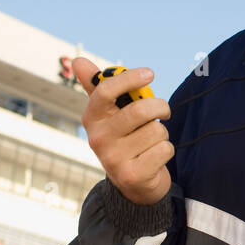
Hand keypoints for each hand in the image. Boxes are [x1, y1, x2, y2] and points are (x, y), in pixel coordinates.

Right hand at [73, 56, 173, 206]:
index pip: (104, 91)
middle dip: (160, 106)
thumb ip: (98, 87)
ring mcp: (114, 159)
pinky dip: (166, 150)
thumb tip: (77, 61)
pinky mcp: (132, 176)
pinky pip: (164, 149)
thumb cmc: (124, 139)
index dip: (129, 78)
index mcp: (91, 119)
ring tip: (151, 141)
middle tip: (164, 110)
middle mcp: (98, 139)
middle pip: (139, 111)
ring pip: (156, 130)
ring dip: (162, 133)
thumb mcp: (109, 115)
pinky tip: (154, 157)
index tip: (150, 73)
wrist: (133, 184)